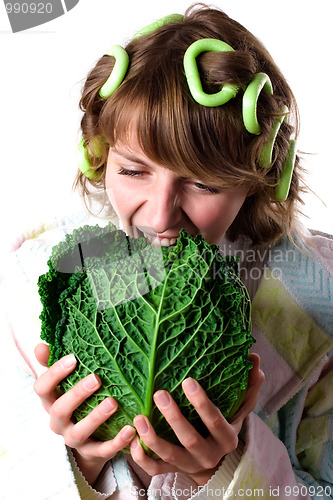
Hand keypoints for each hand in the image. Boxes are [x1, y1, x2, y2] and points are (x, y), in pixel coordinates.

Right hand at [33, 343, 135, 484]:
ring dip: (96, 417)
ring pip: (80, 431)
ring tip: (113, 402)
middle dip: (77, 394)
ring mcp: (74, 439)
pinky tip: (131, 430)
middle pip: (60, 409)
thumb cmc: (77, 402)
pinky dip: (117, 442)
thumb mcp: (64, 385)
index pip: (42, 388)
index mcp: (51, 402)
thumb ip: (54, 365)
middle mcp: (58, 422)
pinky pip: (103, 450)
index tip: (74, 358)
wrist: (87, 441)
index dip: (55, 374)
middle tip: (96, 378)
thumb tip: (41, 345)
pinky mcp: (92, 453)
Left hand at [130, 353, 263, 484]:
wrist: (216, 461)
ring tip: (139, 417)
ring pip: (170, 455)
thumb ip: (249, 384)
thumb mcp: (240, 407)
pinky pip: (154, 469)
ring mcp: (189, 464)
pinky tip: (132, 440)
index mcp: (227, 437)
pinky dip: (142, 457)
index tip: (187, 380)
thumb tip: (254, 357)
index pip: (215, 421)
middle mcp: (209, 454)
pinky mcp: (172, 470)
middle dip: (174, 417)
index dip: (201, 403)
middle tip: (159, 393)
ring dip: (153, 438)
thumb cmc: (225, 423)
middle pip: (190, 439)